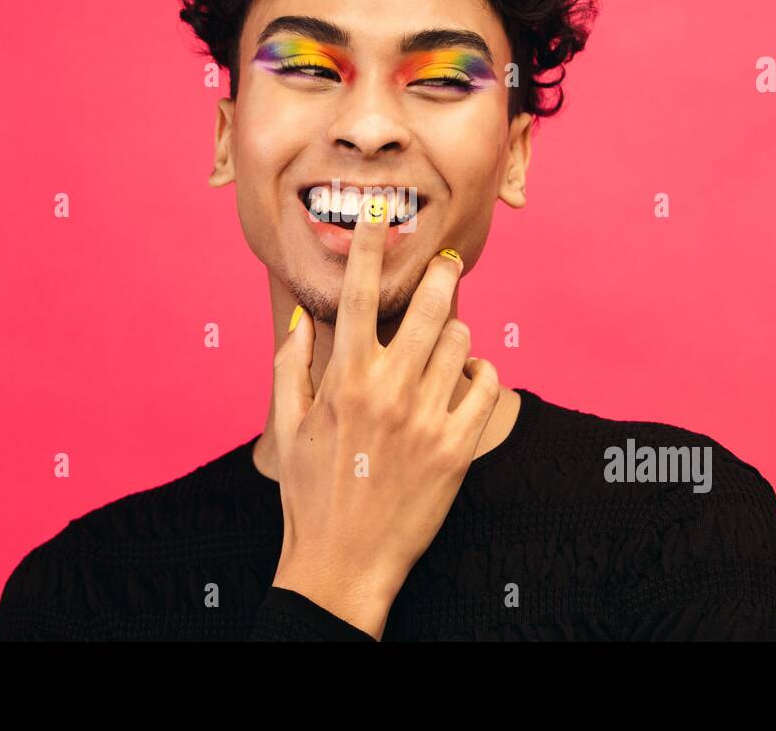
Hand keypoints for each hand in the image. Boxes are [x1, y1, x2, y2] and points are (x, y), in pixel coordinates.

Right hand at [269, 191, 500, 638]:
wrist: (343, 562)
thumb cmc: (310, 492)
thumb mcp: (287, 427)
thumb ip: (291, 367)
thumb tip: (300, 321)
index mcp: (344, 378)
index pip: (360, 293)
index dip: (370, 246)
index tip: (377, 213)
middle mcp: (390, 390)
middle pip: (430, 305)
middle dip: (441, 275)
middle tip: (445, 265)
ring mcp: (429, 418)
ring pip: (462, 341)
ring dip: (456, 332)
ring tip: (445, 341)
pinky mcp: (459, 448)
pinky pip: (488, 385)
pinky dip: (480, 374)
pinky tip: (465, 380)